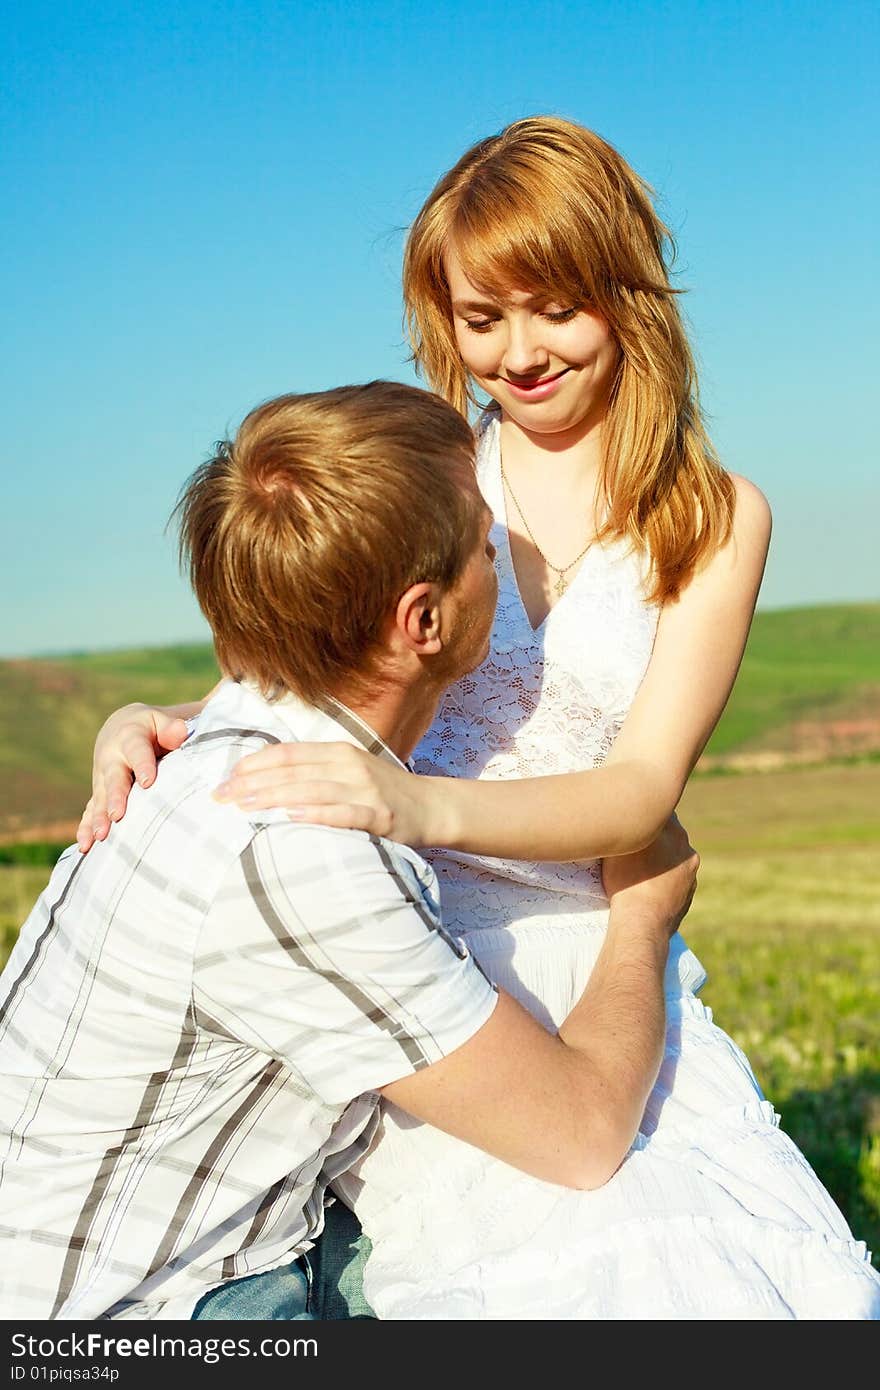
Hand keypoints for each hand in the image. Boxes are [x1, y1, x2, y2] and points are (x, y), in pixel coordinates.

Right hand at [76, 704, 189, 851]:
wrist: (120, 727)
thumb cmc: (150, 727)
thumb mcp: (160, 721)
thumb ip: (170, 728)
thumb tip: (180, 731)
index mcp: (129, 737)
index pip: (137, 751)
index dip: (142, 765)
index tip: (148, 782)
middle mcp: (111, 757)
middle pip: (114, 778)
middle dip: (116, 797)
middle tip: (118, 815)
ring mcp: (102, 777)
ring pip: (100, 798)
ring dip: (98, 817)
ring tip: (100, 836)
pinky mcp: (98, 792)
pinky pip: (90, 810)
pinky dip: (86, 827)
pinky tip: (85, 846)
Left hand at [214, 741, 433, 845]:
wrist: (431, 807)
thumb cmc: (381, 792)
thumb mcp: (349, 771)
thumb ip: (314, 772)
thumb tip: (265, 781)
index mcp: (338, 752)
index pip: (288, 753)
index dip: (255, 764)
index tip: (226, 778)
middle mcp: (350, 765)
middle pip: (294, 772)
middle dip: (253, 783)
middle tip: (221, 796)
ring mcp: (366, 790)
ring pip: (313, 790)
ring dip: (275, 797)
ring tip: (245, 806)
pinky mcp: (380, 816)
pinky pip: (344, 814)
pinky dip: (316, 814)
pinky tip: (291, 817)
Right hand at [601, 815, 698, 939]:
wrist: (641, 923)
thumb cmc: (626, 881)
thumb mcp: (620, 844)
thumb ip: (627, 826)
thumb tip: (621, 815)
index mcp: (673, 831)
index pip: (659, 810)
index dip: (644, 812)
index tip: (631, 818)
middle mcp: (686, 849)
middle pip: (668, 835)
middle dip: (653, 838)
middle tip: (632, 846)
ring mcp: (691, 873)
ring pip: (673, 859)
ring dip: (660, 860)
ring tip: (638, 871)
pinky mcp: (689, 893)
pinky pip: (675, 879)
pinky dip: (664, 880)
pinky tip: (648, 887)